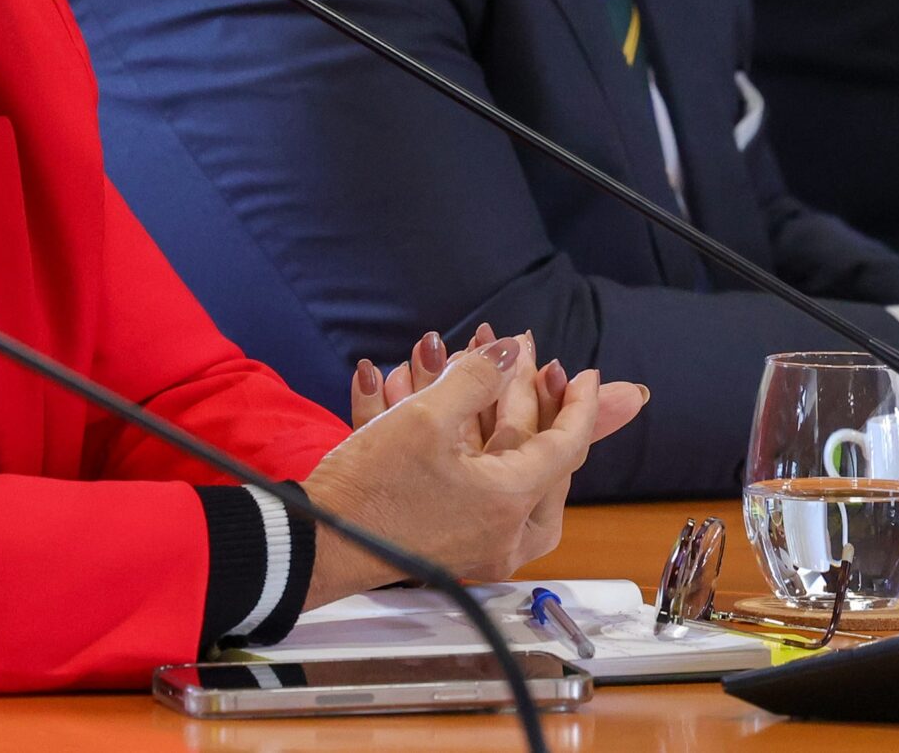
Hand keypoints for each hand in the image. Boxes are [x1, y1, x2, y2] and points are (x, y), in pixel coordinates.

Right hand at [304, 340, 632, 605]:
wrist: (316, 544)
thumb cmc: (369, 487)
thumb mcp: (424, 418)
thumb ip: (477, 377)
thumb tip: (511, 354)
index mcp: (509, 502)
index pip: (567, 445)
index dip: (578, 403)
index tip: (583, 372)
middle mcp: (504, 532)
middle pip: (535, 455)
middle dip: (521, 397)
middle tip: (514, 356)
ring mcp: (480, 543)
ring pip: (504, 469)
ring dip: (487, 415)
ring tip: (470, 368)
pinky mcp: (453, 543)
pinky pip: (473, 485)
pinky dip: (462, 443)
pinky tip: (433, 398)